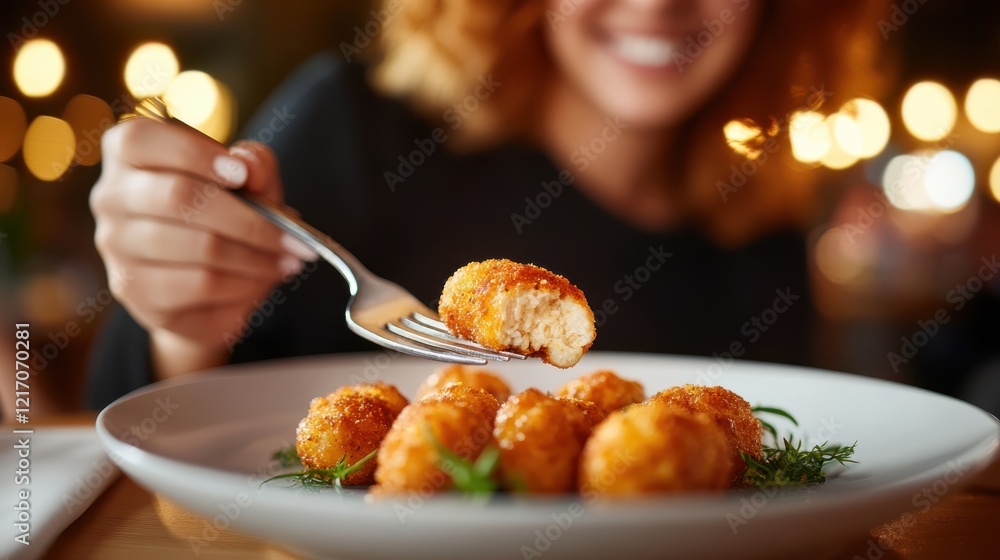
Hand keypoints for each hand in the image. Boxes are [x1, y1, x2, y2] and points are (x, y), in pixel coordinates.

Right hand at [90, 118, 316, 377]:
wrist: (206, 284)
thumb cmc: (226, 213)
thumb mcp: (248, 180)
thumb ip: (253, 163)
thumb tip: (248, 165)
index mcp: (128, 153)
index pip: (141, 139)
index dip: (195, 154)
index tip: (243, 176)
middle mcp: (110, 197)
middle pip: (177, 198)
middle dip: (249, 220)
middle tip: (294, 237)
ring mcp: (116, 247)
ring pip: (197, 248)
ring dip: (256, 257)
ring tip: (288, 261)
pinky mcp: (133, 291)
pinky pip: (199, 286)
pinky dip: (242, 284)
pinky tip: (261, 280)